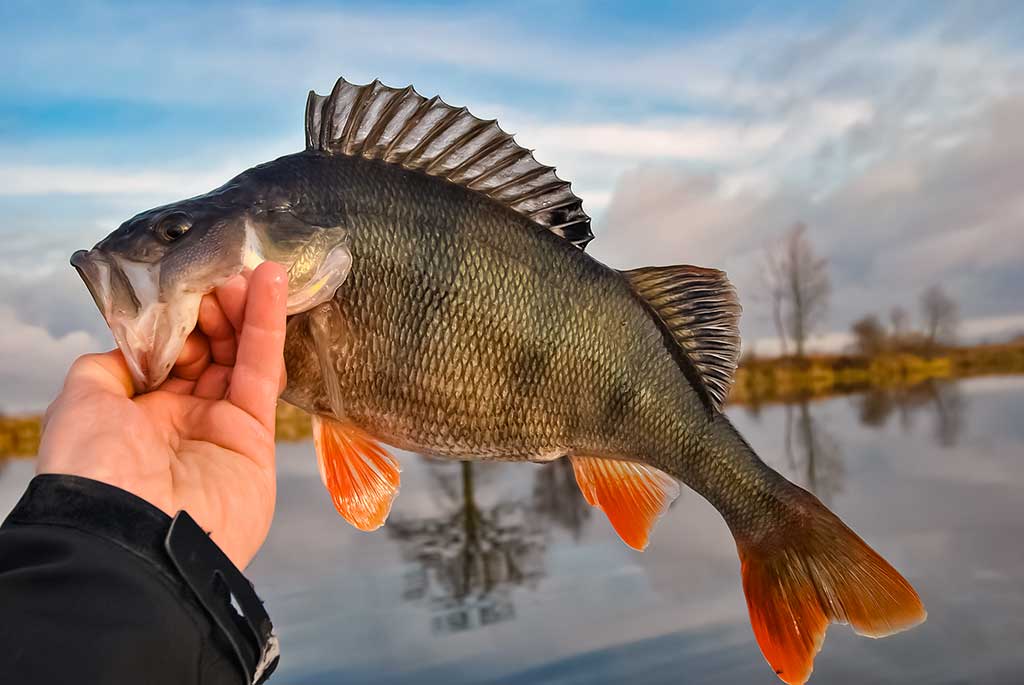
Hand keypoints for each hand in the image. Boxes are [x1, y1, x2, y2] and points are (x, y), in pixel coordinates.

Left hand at [37, 261, 287, 568]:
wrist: (130, 534)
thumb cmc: (95, 467)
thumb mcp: (80, 401)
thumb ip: (109, 365)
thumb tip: (137, 346)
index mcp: (137, 412)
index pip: (169, 352)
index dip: (181, 317)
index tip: (190, 284)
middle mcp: (180, 418)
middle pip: (209, 350)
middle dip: (216, 309)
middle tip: (224, 274)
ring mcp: (221, 428)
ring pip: (238, 357)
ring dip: (246, 310)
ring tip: (252, 270)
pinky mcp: (256, 437)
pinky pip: (262, 374)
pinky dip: (267, 328)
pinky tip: (269, 287)